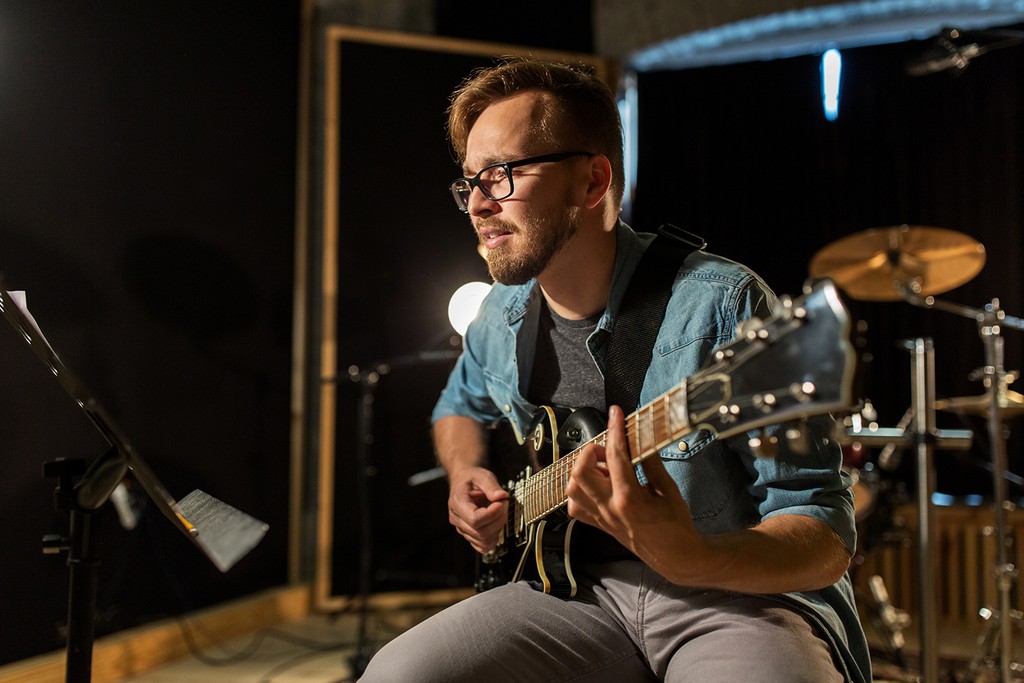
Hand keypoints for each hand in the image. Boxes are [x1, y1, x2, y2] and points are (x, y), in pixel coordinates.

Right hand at [447, 465, 508, 553]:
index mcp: (457, 503)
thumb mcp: (482, 475)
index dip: (492, 514)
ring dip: (498, 528)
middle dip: (498, 520)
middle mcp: (457, 519)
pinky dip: (493, 538)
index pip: (475, 519)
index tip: (501, 503)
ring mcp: (462, 529)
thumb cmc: (471, 479)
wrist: (464, 482)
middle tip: (504, 505)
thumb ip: (491, 485)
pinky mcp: (469, 535)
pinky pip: (482, 546)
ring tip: (500, 513)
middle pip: (480, 532)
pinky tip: (495, 524)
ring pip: (483, 541)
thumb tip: (502, 497)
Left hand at [565, 405, 699, 569]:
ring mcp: (602, 518)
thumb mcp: (669, 490)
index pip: (616, 455)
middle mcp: (610, 508)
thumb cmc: (676, 525)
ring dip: (584, 471)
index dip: (615, 429)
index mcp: (630, 498)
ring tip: (604, 467)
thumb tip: (641, 440)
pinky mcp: (600, 525)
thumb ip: (652, 464)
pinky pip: (576, 507)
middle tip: (610, 449)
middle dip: (591, 452)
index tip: (616, 413)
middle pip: (580, 472)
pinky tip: (598, 485)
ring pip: (573, 489)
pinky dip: (580, 491)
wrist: (675, 556)